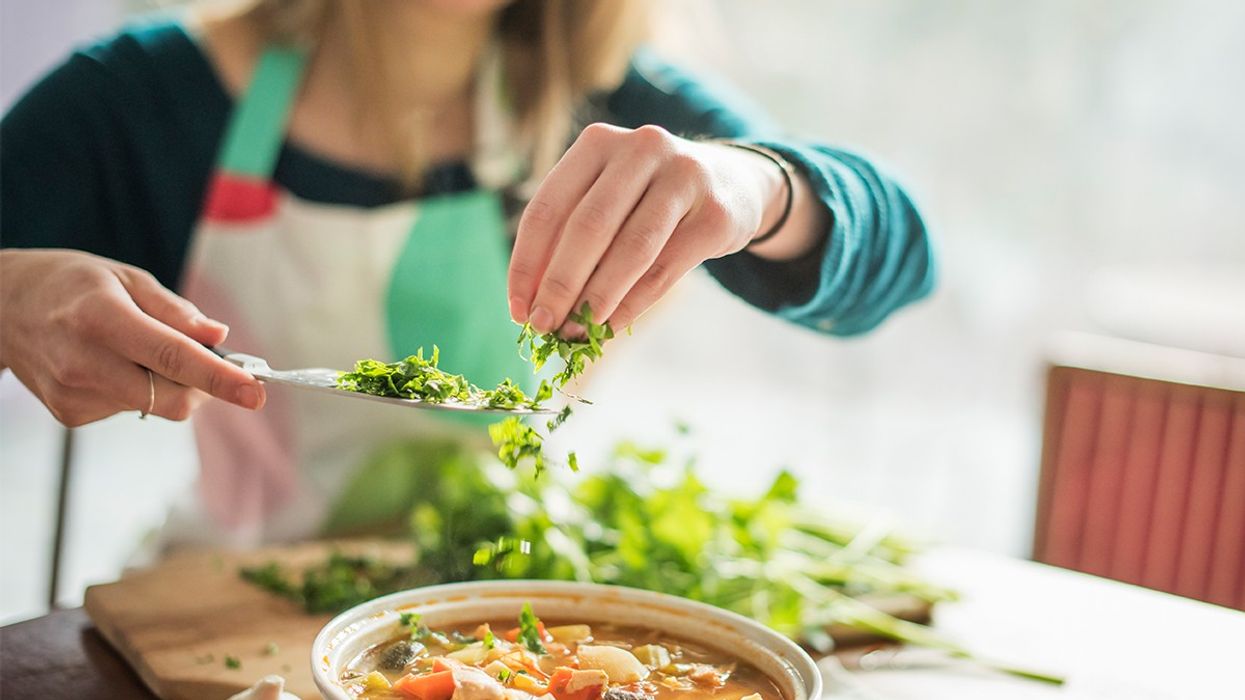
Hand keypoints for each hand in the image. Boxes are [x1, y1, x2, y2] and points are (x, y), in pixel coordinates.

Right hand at [0, 249, 264, 426]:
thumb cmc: (70, 285)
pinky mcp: (70, 414)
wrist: (2, 308)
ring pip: (154, 406)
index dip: (220, 378)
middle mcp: (84, 363)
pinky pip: (130, 409)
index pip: (173, 358)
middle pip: (171, 399)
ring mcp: (74, 394)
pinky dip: (137, 390)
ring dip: (165, 383)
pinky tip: (110, 364)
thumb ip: (175, 311)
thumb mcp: (125, 277)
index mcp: (102, 319)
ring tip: (133, 348)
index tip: (254, 392)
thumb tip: (219, 337)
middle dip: (201, 385)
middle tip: (205, 359)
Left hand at [508, 123, 802, 333]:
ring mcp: (685, 177)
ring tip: (576, 332)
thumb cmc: (649, 199)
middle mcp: (642, 148)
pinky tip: (613, 325)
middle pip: (588, 226)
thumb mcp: (608, 199)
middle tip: (543, 325)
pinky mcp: (716, 214)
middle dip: (559, 284)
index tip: (517, 309)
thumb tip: (534, 304)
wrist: (733, 183)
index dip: (527, 263)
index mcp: (599, 142)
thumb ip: (570, 238)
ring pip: (631, 249)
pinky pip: (666, 268)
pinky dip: (634, 304)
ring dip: (597, 298)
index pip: (548, 207)